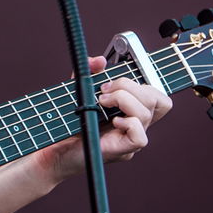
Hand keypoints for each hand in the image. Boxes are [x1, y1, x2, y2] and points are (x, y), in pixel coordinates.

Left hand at [36, 56, 172, 181]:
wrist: (53, 150)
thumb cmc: (68, 124)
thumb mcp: (78, 90)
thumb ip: (89, 73)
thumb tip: (99, 61)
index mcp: (131, 110)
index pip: (158, 97)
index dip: (144, 83)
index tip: (114, 81)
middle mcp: (136, 125)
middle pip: (157, 101)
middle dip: (129, 86)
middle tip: (104, 90)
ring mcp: (130, 140)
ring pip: (146, 115)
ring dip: (123, 100)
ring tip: (101, 102)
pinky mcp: (121, 151)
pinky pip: (140, 138)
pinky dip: (127, 124)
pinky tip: (112, 122)